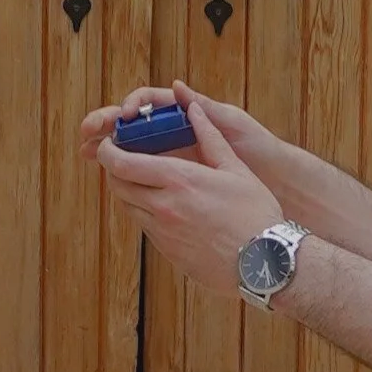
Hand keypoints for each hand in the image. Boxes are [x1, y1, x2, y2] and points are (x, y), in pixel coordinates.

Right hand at [78, 81, 275, 168]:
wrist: (275, 181)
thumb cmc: (256, 147)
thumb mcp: (232, 123)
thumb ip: (204, 109)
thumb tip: (177, 86)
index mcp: (186, 116)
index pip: (148, 104)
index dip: (130, 106)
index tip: (122, 116)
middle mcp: (175, 134)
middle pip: (131, 125)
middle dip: (105, 125)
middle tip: (85, 133)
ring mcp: (171, 156)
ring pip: (131, 150)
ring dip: (107, 149)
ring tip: (86, 153)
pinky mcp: (172, 180)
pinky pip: (143, 174)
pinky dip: (123, 173)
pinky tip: (111, 179)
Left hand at [92, 91, 284, 296]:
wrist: (265, 262)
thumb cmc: (255, 213)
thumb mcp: (236, 169)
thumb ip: (210, 138)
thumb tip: (194, 109)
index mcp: (179, 180)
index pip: (122, 164)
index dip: (107, 152)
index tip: (108, 143)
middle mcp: (164, 207)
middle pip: (118, 186)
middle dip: (115, 170)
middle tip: (123, 160)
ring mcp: (163, 233)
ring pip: (129, 207)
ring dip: (130, 192)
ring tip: (146, 181)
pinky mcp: (168, 252)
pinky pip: (145, 226)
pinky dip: (146, 212)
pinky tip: (166, 206)